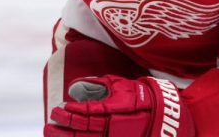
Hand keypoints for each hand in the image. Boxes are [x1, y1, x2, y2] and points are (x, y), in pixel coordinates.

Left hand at [45, 75, 194, 136]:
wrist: (168, 117)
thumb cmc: (144, 98)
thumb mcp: (124, 86)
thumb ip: (101, 85)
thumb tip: (78, 86)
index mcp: (115, 110)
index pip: (88, 113)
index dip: (72, 113)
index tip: (60, 109)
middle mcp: (114, 127)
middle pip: (84, 131)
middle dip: (64, 128)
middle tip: (50, 125)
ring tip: (52, 135)